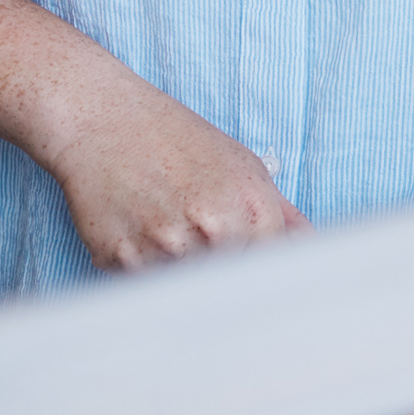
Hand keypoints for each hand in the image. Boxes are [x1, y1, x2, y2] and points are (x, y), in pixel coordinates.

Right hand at [48, 74, 307, 269]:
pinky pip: (141, 290)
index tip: (251, 286)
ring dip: (177, 278)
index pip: (273, 276)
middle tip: (197, 249)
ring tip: (164, 231)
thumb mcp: (241, 166)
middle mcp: (213, 230)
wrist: (101, 118)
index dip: (262, 283)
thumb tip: (311, 253)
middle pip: (230, 293)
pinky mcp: (120, 260)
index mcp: (251, 209)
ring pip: (184, 296)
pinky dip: (141, 272)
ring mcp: (166, 248)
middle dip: (219, 283)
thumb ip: (281, 216)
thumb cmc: (174, 139)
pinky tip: (136, 232)